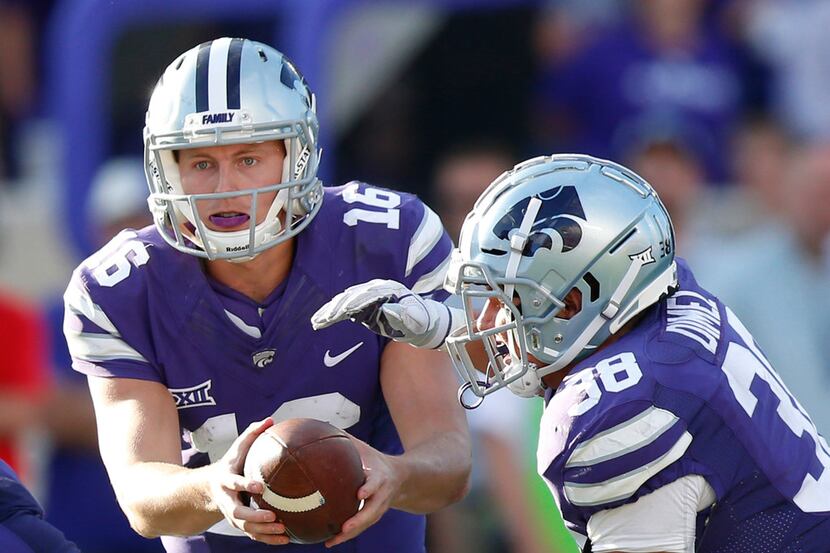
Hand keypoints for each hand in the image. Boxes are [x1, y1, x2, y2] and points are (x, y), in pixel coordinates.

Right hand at [208, 418, 289, 545]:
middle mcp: (227, 501)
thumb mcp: (237, 448)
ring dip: (264, 532)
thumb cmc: (230, 464)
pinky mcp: (241, 524)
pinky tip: (286, 539)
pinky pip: (254, 535)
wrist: (209, 489)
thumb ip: (251, 433)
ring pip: (247, 528)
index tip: (259, 486)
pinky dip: (268, 539)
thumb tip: (270, 419)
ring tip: (284, 531)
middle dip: (255, 517)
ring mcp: (233, 515)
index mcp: (225, 481)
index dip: (245, 485)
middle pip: (238, 513)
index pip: (234, 483)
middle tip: (273, 517)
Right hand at [311, 279, 459, 348]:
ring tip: (317, 321)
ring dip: (331, 310)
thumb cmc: (422, 322)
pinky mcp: (366, 306)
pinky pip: (347, 309)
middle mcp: (377, 289)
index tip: (341, 313)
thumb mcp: (418, 320)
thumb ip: (405, 315)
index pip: (367, 295)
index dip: (352, 303)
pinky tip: (322, 321)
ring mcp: (371, 296)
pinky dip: (334, 314)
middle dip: (336, 307)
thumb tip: (388, 309)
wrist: (425, 322)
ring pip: (346, 301)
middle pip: (353, 296)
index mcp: (389, 290)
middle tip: (323, 319)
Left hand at [324, 437, 401, 547]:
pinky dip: (347, 535)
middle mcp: (381, 496)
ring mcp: (379, 509)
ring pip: (366, 524)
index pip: (376, 484)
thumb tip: (323, 426)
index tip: (360, 494)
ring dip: (350, 534)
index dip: (369, 489)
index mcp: (380, 478)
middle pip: (372, 511)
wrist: (401, 478)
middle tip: (345, 527)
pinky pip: (361, 528)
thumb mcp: (366, 449)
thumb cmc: (376, 461)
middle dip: (359, 520)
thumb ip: (347, 440)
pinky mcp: (374, 517)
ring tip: (332, 541)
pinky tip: (329, 541)